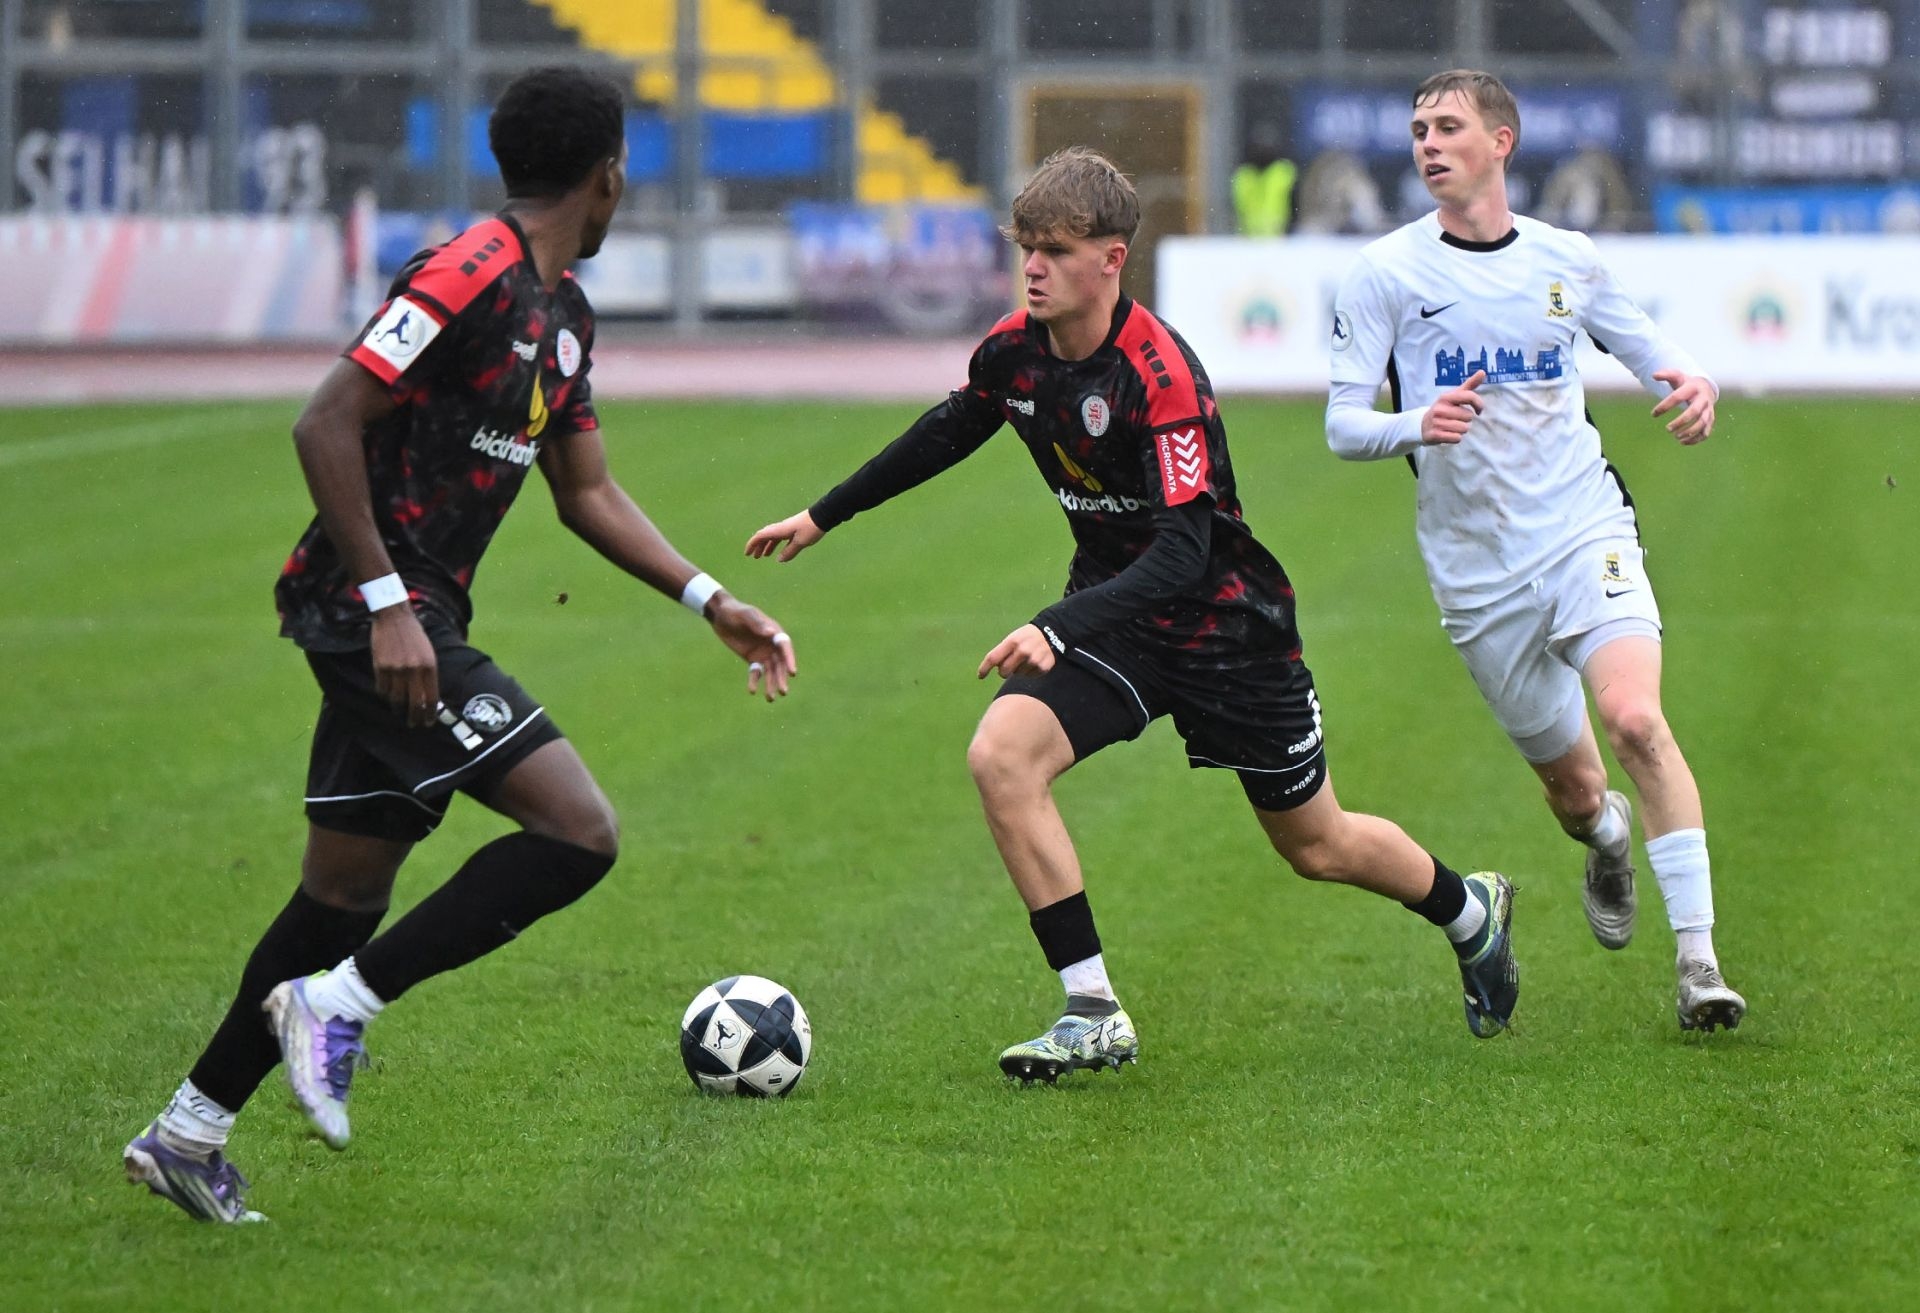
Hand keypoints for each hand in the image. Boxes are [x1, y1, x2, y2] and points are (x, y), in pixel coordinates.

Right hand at [370, 605, 439, 726]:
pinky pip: (382, 689)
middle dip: (415, 717)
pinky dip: (384, 694)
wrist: (394, 618)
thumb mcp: (428, 653)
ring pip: (396, 699)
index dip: (430, 713)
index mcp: (429, 666)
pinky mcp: (380, 667)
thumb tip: (428, 698)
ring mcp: (396, 669)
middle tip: (414, 724)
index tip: (429, 722)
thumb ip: (429, 674)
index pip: (431, 697)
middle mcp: (414, 670)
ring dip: (398, 708)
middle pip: (414, 703)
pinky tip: (387, 694)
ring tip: (400, 711)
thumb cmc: (414, 636)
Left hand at [708, 595, 796, 700]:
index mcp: (774, 632)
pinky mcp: (753, 659)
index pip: (785, 648)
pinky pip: (756, 672)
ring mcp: (763, 653)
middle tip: (783, 692)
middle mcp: (772, 644)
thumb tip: (771, 632)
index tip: (792, 672)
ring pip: (770, 672)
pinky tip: (752, 691)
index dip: (790, 660)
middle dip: (781, 678)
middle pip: (780, 664)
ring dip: (771, 684)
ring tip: (770, 698)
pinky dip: (755, 681)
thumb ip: (757, 623)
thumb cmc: (735, 612)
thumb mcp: (746, 615)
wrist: (721, 615)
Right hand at [744, 510, 824, 562]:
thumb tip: (779, 559)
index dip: (752, 544)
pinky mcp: (793, 529)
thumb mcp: (800, 542)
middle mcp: (780, 528)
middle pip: (764, 536)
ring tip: (764, 556)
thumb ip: (789, 551)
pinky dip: (776, 544)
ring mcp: (786, 528)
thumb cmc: (811, 529)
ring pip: (772, 537)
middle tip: (754, 557)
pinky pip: (780, 537)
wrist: (822, 516)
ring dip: (766, 546)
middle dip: (757, 546)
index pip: (760, 536)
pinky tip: (778, 552)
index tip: (747, 553)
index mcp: (779, 530)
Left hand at [978, 624, 1055, 679]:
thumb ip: (1002, 651)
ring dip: (1018, 670)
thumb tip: (994, 668)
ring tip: (1025, 659)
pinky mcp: (1043, 667)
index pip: (993, 658)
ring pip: (1017, 675)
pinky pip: (1029, 676)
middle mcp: (1022, 651)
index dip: (984, 668)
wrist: (1050, 633)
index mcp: (1012, 642)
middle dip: (1003, 671)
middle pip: (1003, 671)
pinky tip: (1034, 662)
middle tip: (1008, 666)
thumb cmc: (1025, 637)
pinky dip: (1029, 672)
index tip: (980, 676)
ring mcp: (1033, 660)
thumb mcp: (1012, 638)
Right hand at [1421, 369, 1485, 445]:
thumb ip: (1469, 384)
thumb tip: (1483, 372)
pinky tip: (1448, 434)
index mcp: (1446, 397)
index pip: (1469, 396)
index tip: (1479, 410)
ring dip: (1461, 430)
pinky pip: (1456, 438)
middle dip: (1465, 420)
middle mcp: (1440, 409)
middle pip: (1468, 416)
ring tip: (1451, 427)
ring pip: (1464, 428)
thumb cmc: (1443, 409)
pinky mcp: (1435, 435)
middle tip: (1455, 419)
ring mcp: (1436, 422)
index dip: (1479, 404)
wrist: (1422, 425)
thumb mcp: (1454, 396)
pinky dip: (1455, 438)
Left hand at [1651, 370, 1715, 444]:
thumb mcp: (1677, 377)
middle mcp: (1703, 399)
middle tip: (1667, 429)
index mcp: (1693, 388)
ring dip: (1690, 432)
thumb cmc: (1686, 384)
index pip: (1678, 397)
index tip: (1653, 414)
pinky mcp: (1711, 419)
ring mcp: (1709, 410)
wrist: (1705, 387)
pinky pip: (1706, 431)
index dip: (1665, 406)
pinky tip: (1683, 442)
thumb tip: (1653, 375)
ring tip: (1676, 437)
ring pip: (1703, 423)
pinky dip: (1696, 439)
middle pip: (1694, 412)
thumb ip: (1666, 374)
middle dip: (1681, 421)